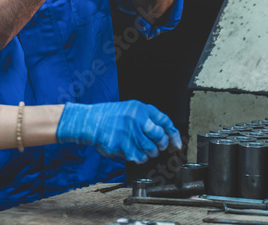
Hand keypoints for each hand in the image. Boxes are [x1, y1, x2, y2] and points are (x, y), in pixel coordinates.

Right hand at [56, 100, 181, 163]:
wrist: (91, 121)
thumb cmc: (113, 117)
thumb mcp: (131, 109)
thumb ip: (148, 119)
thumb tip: (167, 136)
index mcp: (141, 109)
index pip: (165, 122)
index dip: (173, 135)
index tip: (176, 144)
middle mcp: (137, 119)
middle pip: (160, 137)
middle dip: (161, 145)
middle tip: (156, 147)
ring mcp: (129, 132)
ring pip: (151, 150)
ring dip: (149, 153)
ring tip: (142, 149)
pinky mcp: (122, 145)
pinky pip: (139, 157)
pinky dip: (139, 158)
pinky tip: (133, 152)